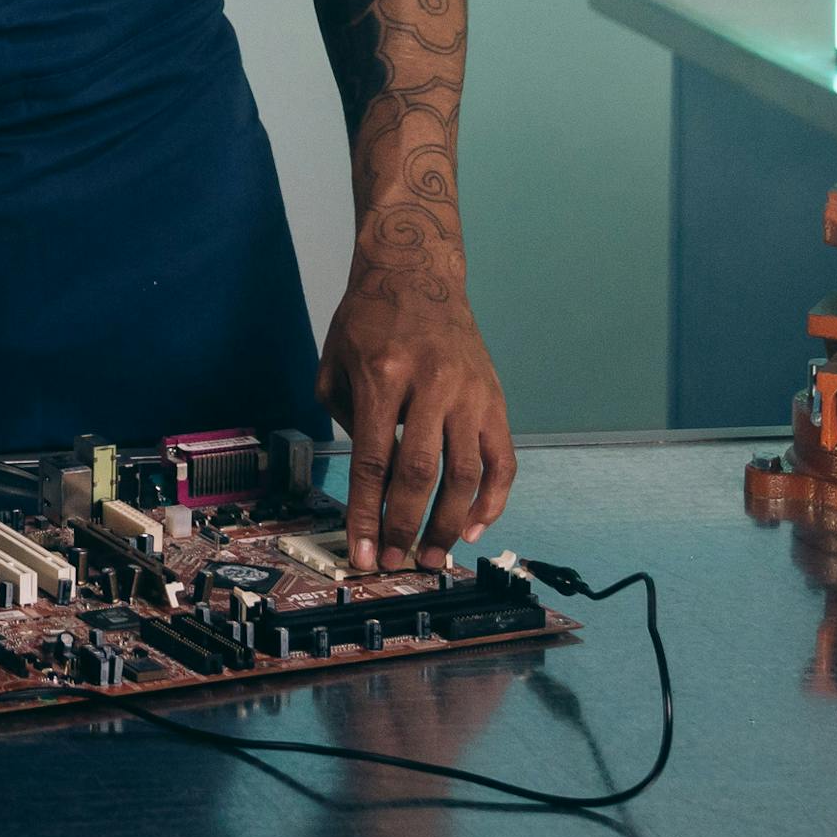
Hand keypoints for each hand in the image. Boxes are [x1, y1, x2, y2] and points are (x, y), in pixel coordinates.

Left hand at [320, 279, 515, 573]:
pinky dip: (493, 500)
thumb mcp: (335, 363)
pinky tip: (475, 528)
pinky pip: (502, 459)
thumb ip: (346, 421)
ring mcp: (468, 393)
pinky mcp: (494, 398)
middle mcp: (430, 384)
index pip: (373, 460)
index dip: (368, 514)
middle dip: (405, 527)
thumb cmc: (368, 320)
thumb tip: (370, 481)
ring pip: (466, 474)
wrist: (418, 272)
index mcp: (382, 375)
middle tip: (396, 564)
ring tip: (432, 558)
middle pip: (420, 473)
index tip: (363, 554)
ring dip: (448, 524)